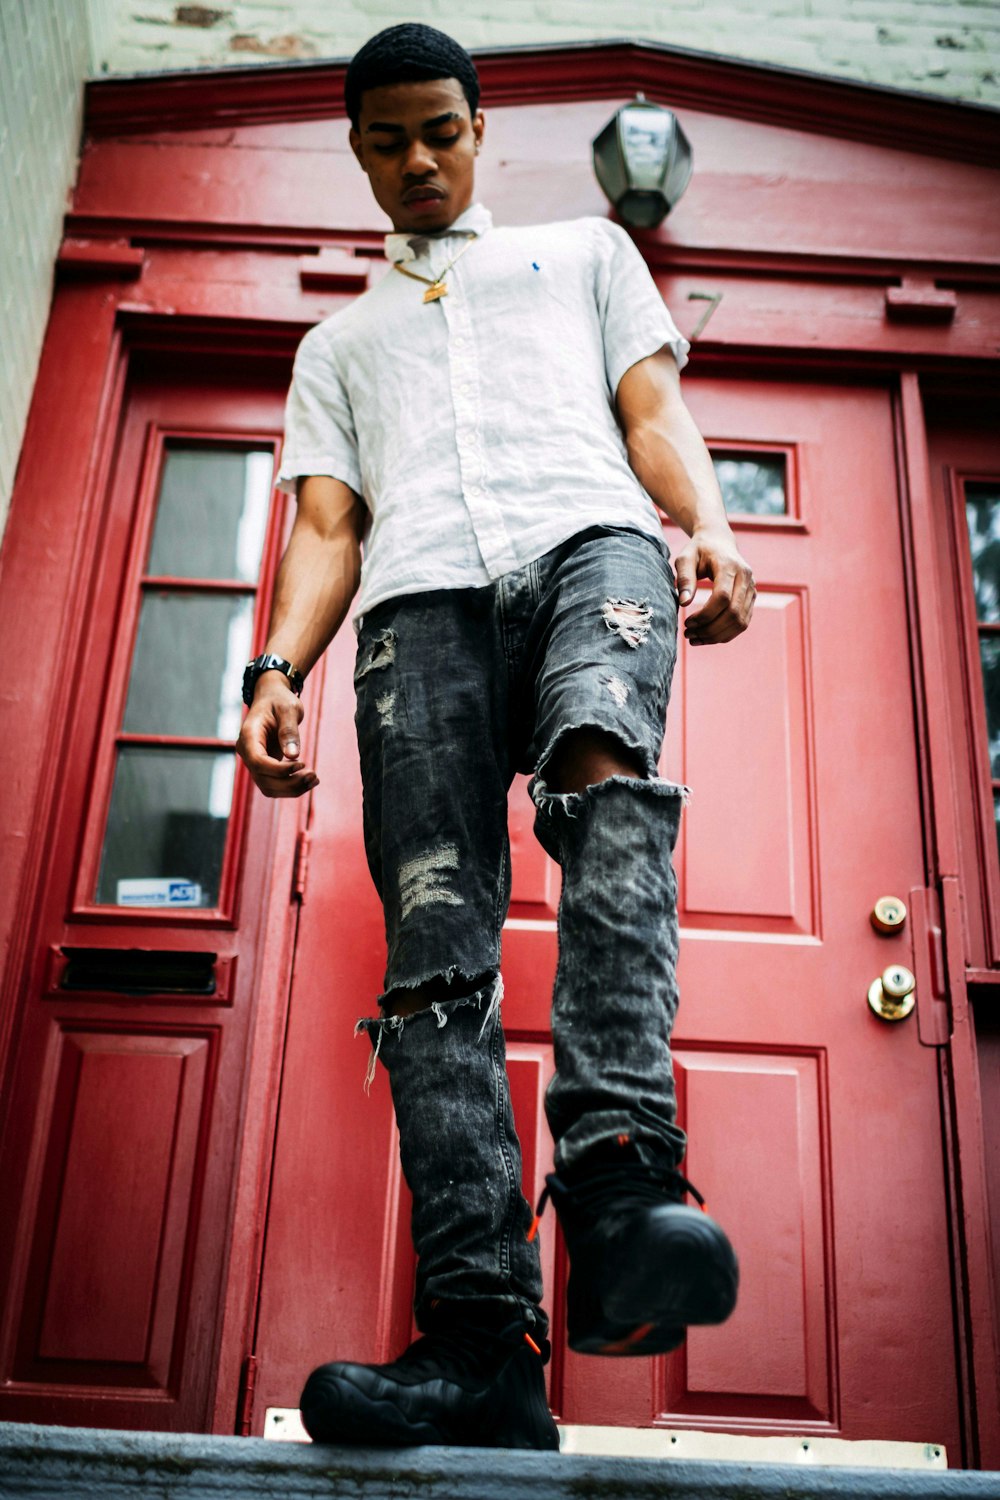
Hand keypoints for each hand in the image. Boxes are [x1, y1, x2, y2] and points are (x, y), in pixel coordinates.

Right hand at [236, 677, 318, 797]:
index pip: (258, 762)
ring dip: (292, 789)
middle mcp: (247, 751)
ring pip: (268, 787)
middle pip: (263, 779)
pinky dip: (291, 787)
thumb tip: (293, 755)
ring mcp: (254, 761)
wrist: (272, 698)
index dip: (280, 770)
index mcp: (248, 735)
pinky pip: (274, 784)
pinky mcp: (264, 767)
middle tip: (314, 775)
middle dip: (290, 783)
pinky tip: (309, 780)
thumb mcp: (288, 709)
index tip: (303, 764)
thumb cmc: (279, 700)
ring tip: (314, 779)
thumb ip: (289, 731)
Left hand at [675, 527, 755, 644]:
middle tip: (688, 634)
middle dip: (710, 629)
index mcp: (730, 566)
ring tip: (695, 639)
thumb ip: (685, 578)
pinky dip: (725, 634)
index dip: (705, 615)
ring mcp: (752, 589)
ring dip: (717, 635)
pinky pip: (742, 622)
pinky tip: (707, 637)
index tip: (687, 622)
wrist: (719, 541)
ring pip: (740, 622)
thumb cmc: (699, 550)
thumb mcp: (686, 558)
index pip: (723, 597)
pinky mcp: (751, 598)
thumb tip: (684, 604)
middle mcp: (746, 578)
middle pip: (733, 613)